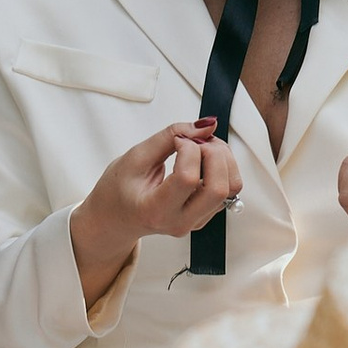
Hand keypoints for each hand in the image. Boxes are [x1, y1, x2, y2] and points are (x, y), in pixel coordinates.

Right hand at [71, 120, 240, 306]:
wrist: (116, 216)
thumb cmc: (119, 190)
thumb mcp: (136, 156)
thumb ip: (171, 136)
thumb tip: (205, 125)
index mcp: (156, 210)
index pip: (188, 178)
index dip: (189, 149)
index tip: (177, 140)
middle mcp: (181, 222)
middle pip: (219, 188)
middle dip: (215, 154)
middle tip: (196, 141)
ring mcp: (196, 221)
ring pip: (231, 188)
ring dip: (224, 159)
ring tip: (202, 147)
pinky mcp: (206, 215)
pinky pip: (229, 190)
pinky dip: (223, 167)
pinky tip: (203, 159)